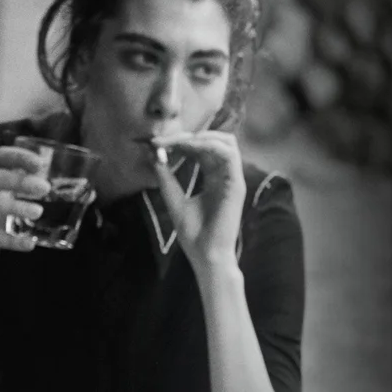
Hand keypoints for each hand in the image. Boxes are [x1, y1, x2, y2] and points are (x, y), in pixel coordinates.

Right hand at [0, 146, 53, 272]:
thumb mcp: (6, 196)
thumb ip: (24, 185)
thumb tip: (55, 175)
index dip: (19, 157)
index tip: (41, 164)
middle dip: (19, 181)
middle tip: (45, 188)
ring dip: (14, 206)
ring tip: (38, 212)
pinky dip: (11, 239)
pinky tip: (29, 243)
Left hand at [148, 130, 245, 268]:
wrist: (205, 256)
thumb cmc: (193, 234)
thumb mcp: (174, 199)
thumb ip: (166, 178)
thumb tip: (155, 154)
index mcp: (213, 178)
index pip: (202, 149)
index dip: (181, 142)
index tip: (157, 143)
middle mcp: (225, 176)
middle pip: (215, 140)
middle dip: (189, 135)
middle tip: (166, 140)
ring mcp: (233, 179)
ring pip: (227, 142)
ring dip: (201, 136)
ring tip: (179, 141)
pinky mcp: (237, 185)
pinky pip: (229, 155)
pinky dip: (210, 146)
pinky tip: (190, 147)